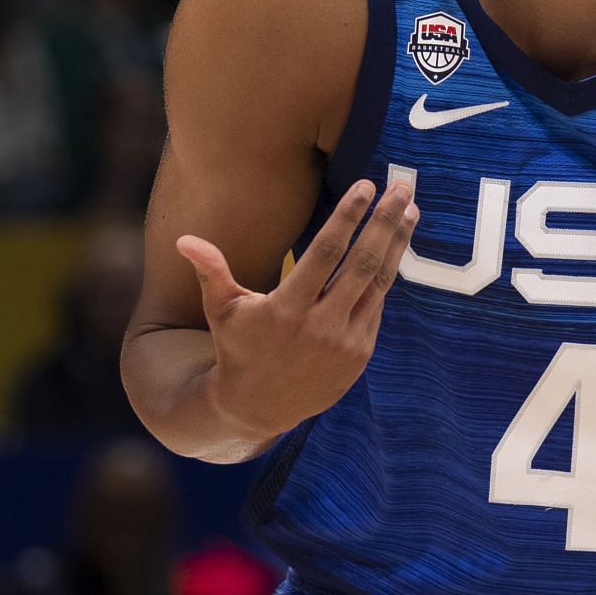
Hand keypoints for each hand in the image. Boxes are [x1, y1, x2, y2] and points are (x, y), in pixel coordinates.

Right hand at [175, 178, 417, 440]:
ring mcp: (345, 341)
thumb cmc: (237, 349)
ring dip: (397, 244)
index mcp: (288, 308)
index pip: (327, 253)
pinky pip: (377, 305)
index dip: (348, 216)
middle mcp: (322, 325)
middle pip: (363, 263)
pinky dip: (386, 274)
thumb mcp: (221, 311)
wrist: (259, 408)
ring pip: (379, 282)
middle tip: (403, 188)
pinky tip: (394, 247)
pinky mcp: (360, 354)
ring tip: (411, 210)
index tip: (366, 186)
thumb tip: (184, 239)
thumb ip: (211, 271)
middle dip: (386, 222)